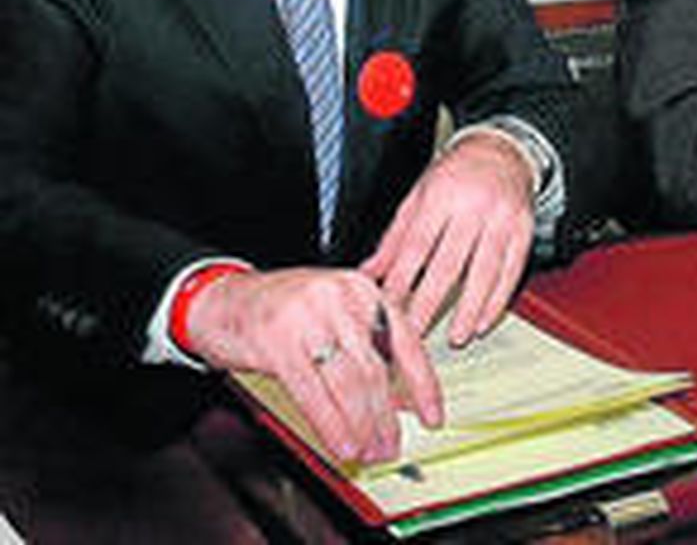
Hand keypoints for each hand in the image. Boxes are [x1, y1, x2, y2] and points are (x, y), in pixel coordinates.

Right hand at [184, 267, 440, 463]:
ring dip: (363, 427)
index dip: (423, 385)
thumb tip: (402, 398)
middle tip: (392, 446)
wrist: (218, 299)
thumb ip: (367, 345)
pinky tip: (342, 445)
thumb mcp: (332, 313)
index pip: (406, 341)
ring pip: (350, 384)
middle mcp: (341, 298)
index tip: (433, 416)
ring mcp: (309, 318)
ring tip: (369, 451)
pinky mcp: (278, 342)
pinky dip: (332, 425)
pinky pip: (314, 394)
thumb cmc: (279, 311)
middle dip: (388, 417)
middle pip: (377, 369)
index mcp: (361, 290)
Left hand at [362, 131, 534, 345]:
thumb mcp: (418, 196)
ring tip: (456, 336)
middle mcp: (473, 207)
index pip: (417, 247)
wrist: (503, 151)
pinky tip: (485, 320)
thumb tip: (369, 273)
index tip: (389, 308)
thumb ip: (395, 237)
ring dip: (469, 310)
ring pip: (485, 272)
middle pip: (449, 264)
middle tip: (416, 333)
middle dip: (430, 304)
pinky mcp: (524, 230)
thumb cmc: (456, 174)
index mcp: (441, 195)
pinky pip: (512, 271)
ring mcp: (502, 219)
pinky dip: (498, 300)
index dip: (402, 281)